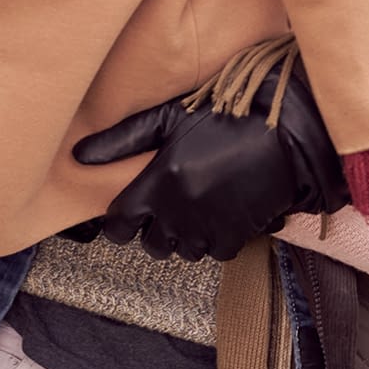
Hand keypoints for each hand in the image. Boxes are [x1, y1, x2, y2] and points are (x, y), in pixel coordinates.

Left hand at [72, 64, 348, 259]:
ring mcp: (208, 225)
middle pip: (150, 244)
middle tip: (173, 202)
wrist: (288, 130)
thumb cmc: (228, 117)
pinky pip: (215, 251)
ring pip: (183, 250)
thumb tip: (80, 155)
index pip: (117, 224)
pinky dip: (217, 237)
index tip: (132, 211)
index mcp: (159, 180)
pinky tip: (225, 211)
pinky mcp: (236, 234)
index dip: (121, 221)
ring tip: (201, 204)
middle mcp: (179, 209)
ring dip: (187, 234)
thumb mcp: (173, 117)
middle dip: (156, 228)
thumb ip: (125, 138)